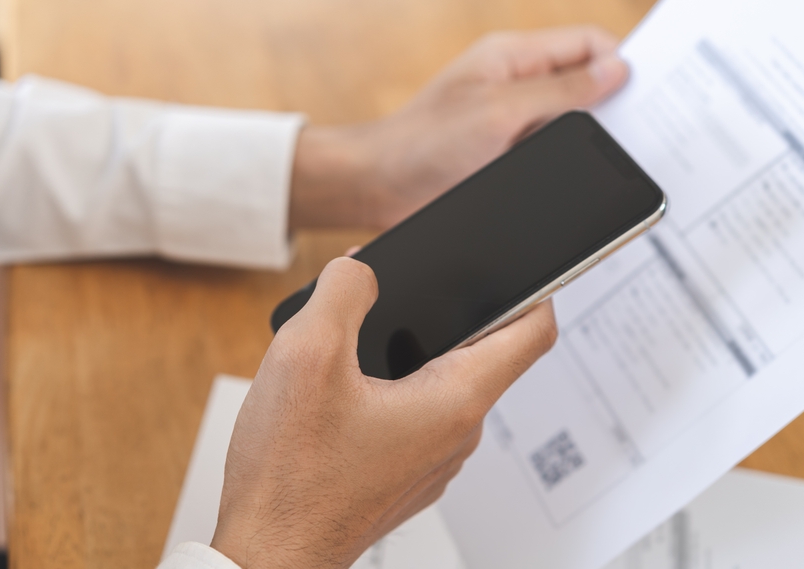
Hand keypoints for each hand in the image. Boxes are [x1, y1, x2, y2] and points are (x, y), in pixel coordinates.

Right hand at [210, 258, 556, 567]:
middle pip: (478, 352)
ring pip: (439, 384)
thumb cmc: (291, 476)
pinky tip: (340, 388)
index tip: (523, 264)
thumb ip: (343, 291)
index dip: (536, 286)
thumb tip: (360, 270)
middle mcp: (455, 434)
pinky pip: (414, 414)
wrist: (268, 553)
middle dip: (442, 311)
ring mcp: (431, 460)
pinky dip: (389, 388)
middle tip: (398, 290)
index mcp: (453, 400)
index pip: (532, 333)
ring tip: (352, 342)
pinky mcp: (404, 473)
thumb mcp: (307, 353)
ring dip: (407, 351)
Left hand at [290, 26, 628, 228]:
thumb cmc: (424, 143)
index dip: (618, 62)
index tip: (641, 96)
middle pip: (584, 84)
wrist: (379, 187)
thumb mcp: (498, 112)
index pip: (586, 42)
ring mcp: (512, 122)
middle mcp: (516, 86)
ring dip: (587, 142)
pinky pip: (550, 155)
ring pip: (570, 124)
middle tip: (637, 135)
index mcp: (513, 57)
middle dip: (610, 106)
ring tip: (610, 164)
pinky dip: (566, 166)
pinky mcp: (505, 157)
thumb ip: (559, 93)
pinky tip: (580, 183)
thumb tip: (615, 72)